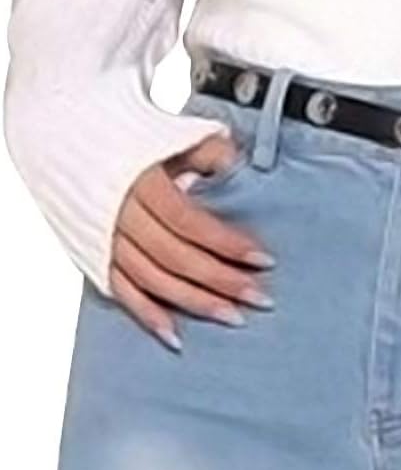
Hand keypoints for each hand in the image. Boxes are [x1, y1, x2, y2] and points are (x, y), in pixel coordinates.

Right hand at [108, 132, 275, 350]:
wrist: (69, 135)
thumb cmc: (131, 136)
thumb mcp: (173, 134)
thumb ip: (209, 153)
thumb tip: (240, 170)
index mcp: (140, 182)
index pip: (190, 222)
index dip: (227, 243)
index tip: (263, 258)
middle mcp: (119, 215)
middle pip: (176, 258)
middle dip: (221, 281)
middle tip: (259, 297)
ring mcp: (104, 239)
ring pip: (152, 280)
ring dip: (194, 303)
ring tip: (232, 317)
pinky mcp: (93, 254)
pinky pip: (121, 291)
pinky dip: (147, 315)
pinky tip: (175, 335)